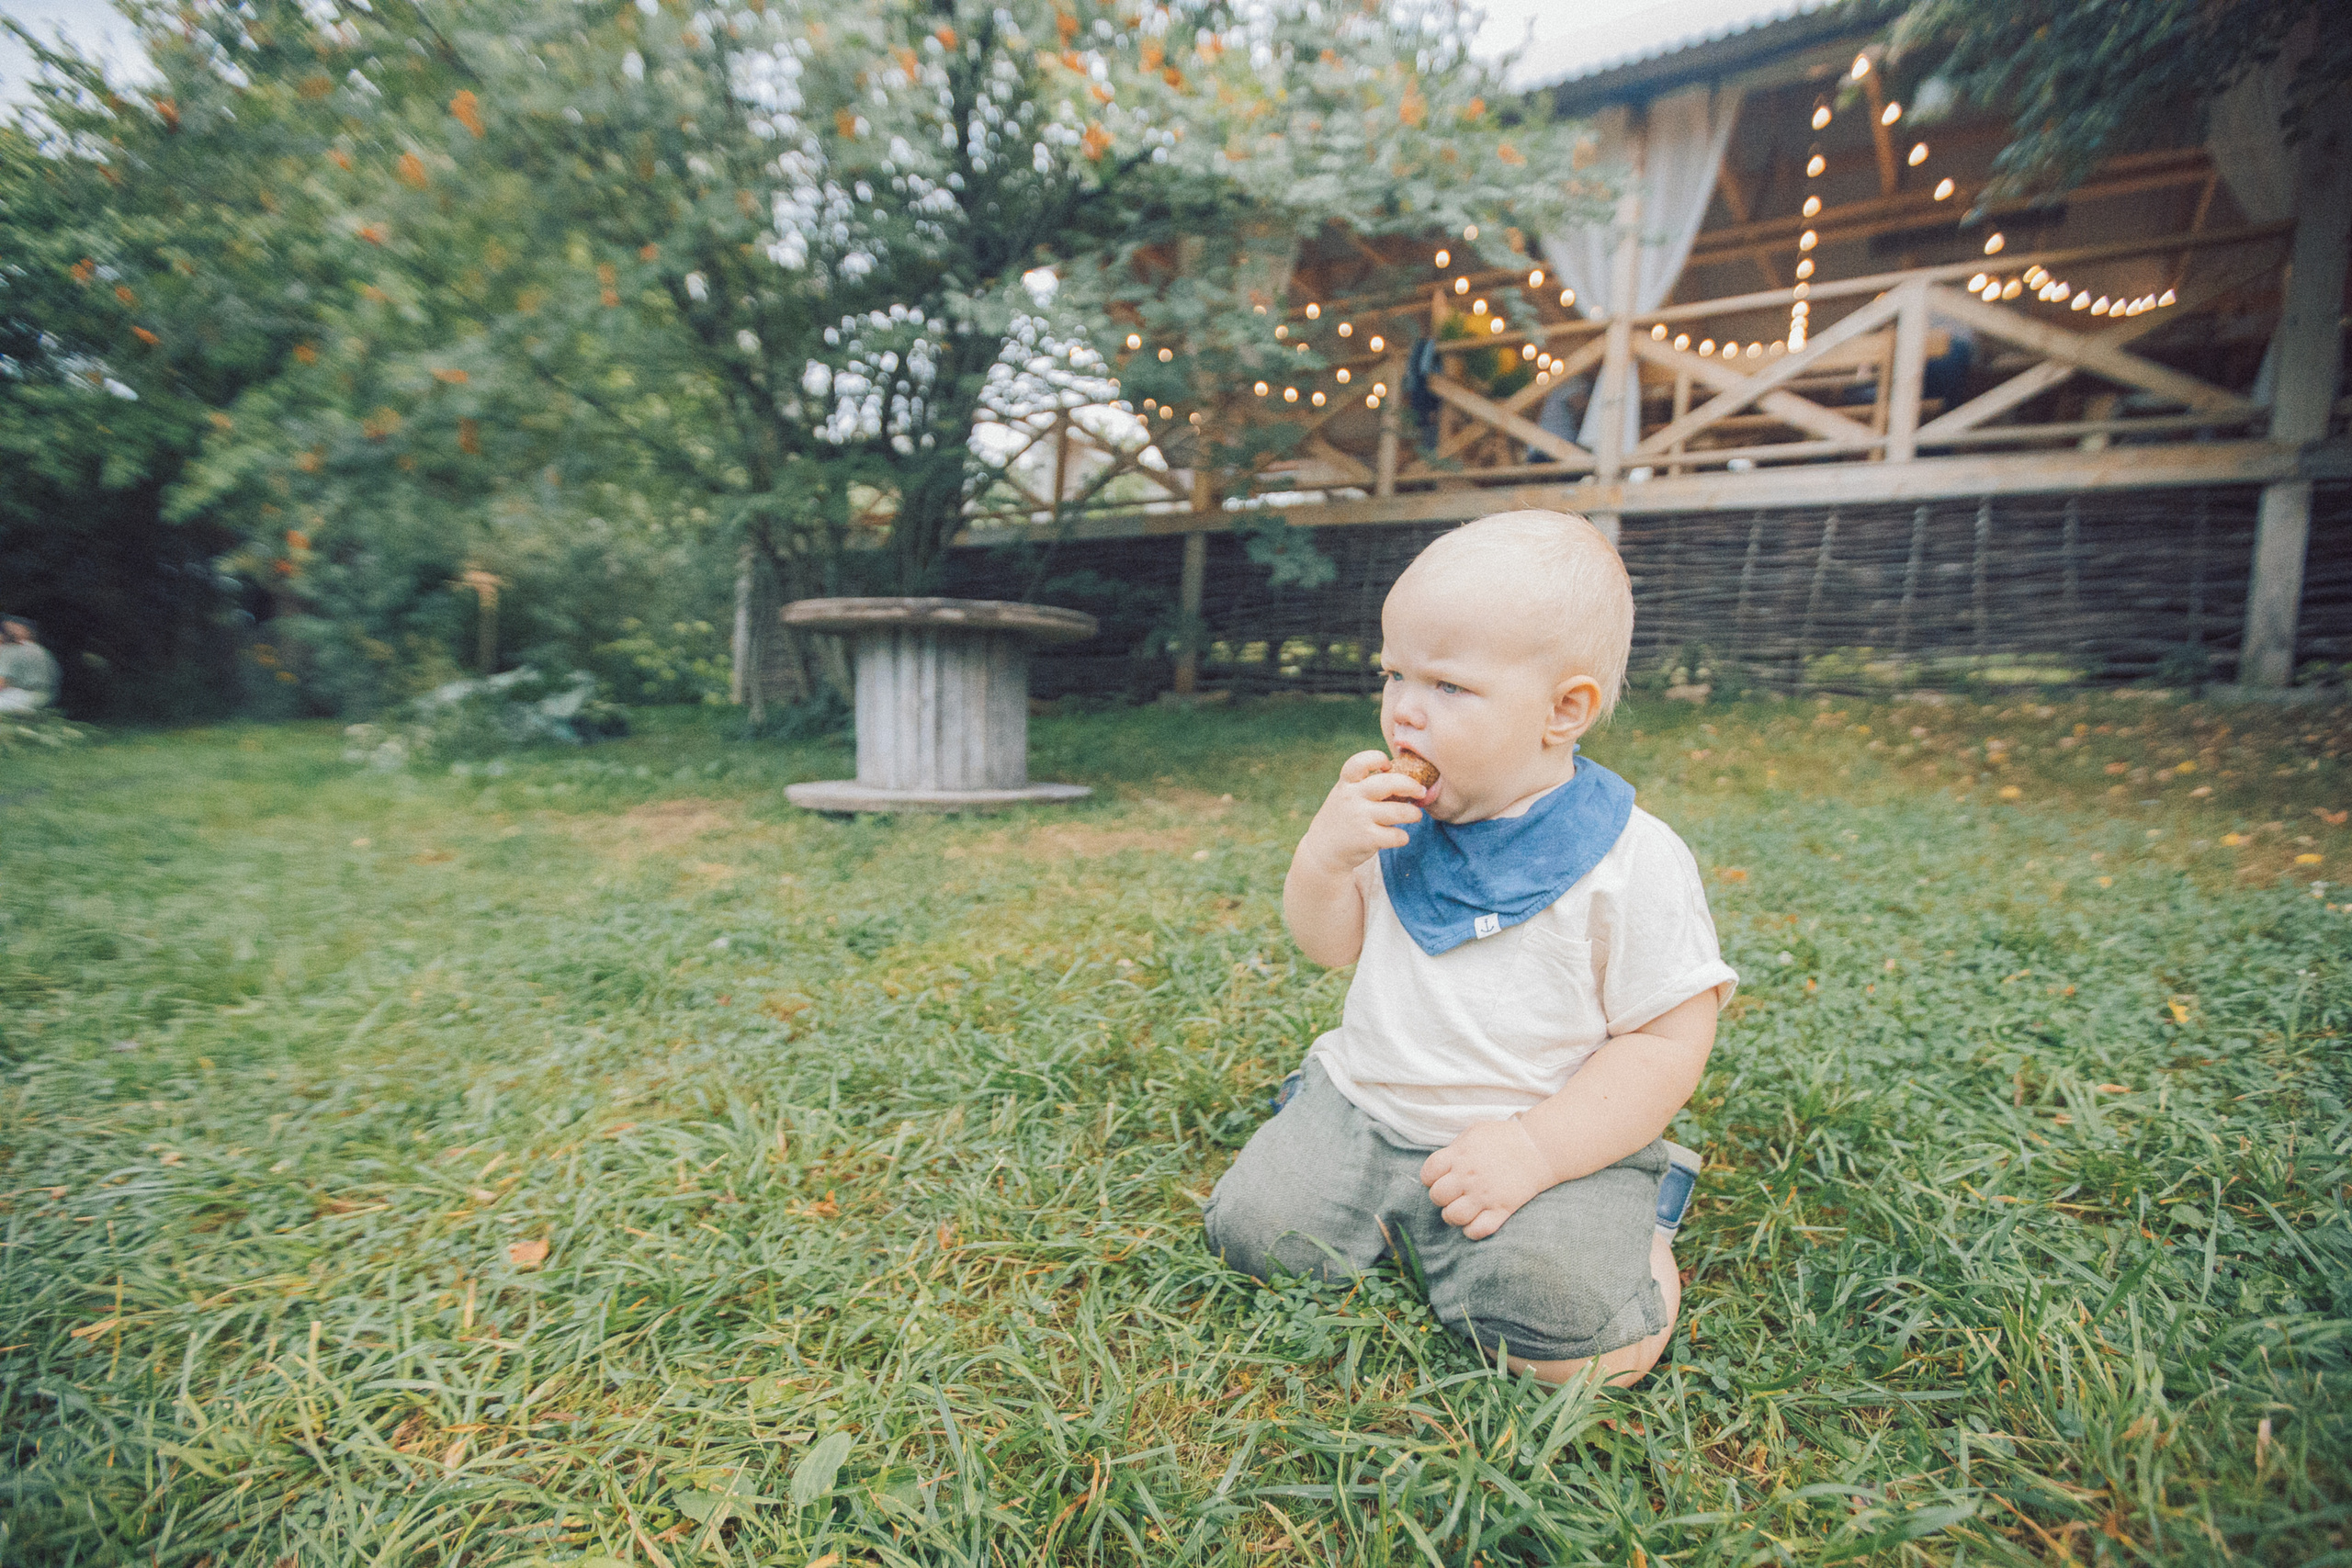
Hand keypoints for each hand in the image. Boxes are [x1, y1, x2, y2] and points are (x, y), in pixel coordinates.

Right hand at [1295, 750, 1427, 879]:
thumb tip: (1406, 780)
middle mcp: (1352, 797)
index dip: (1377, 758)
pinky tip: (1399, 837)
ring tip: (1415, 815)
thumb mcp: (1346, 795)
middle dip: (1411, 786)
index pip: (1361, 761)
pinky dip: (1403, 837)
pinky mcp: (1367, 838)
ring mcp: (1359, 818)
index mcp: (1346, 783)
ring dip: (1413, 814)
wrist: (1322, 850)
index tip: (1387, 765)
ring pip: (1399, 811)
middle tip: (1420, 791)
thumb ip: (1367, 786)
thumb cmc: (1342, 818)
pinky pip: (1396, 835)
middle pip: (1389, 783)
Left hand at [1419, 1118, 1559, 1239]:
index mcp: (1459, 1155)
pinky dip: (1471, 1230)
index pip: (1427, 1173)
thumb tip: (1441, 1165)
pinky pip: (1477, 1230)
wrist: (1539, 1148)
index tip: (1440, 1178)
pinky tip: (1475, 1221)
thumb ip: (1455, 1148)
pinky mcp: (1501, 1210)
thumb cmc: (1505, 1138)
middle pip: (1437, 1196)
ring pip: (1453, 1216)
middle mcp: (1468, 1176)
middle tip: (1453, 1194)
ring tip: (1461, 1209)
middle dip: (1441, 1197)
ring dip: (1453, 1215)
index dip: (1430, 1178)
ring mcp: (1485, 1195)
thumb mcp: (1474, 1133)